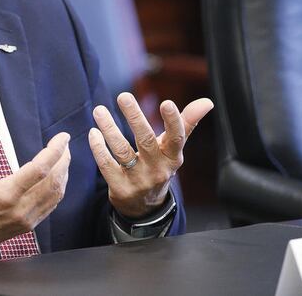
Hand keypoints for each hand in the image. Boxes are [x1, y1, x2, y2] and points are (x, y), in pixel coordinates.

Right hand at [0, 127, 70, 264]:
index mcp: (5, 195)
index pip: (40, 170)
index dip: (55, 151)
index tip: (62, 137)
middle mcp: (19, 210)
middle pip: (54, 183)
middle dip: (63, 161)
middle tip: (65, 144)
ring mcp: (24, 221)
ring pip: (55, 196)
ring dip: (63, 175)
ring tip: (63, 158)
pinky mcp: (25, 227)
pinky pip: (49, 207)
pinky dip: (57, 190)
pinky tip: (55, 180)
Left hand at [88, 92, 212, 218]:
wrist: (145, 206)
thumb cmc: (160, 165)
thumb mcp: (174, 148)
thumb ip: (187, 123)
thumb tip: (207, 101)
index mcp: (172, 157)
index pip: (176, 138)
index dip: (173, 121)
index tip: (166, 103)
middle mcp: (157, 169)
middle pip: (146, 141)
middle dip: (135, 117)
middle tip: (123, 95)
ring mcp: (138, 180)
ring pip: (122, 152)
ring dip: (109, 129)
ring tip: (99, 110)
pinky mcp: (120, 188)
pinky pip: (107, 165)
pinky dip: (98, 148)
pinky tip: (94, 132)